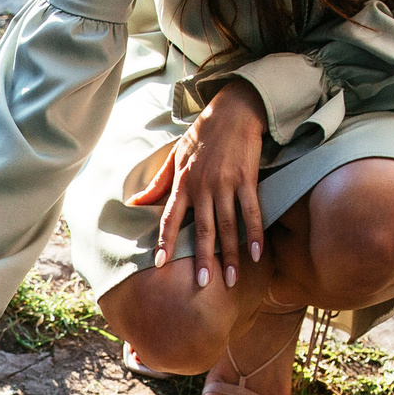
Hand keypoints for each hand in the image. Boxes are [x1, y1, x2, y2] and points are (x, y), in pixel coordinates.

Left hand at [134, 79, 266, 289]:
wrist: (233, 110)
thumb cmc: (202, 135)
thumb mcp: (176, 156)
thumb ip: (158, 183)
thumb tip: (136, 203)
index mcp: (183, 182)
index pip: (170, 217)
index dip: (166, 241)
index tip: (161, 264)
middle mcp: (203, 186)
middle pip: (203, 229)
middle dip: (203, 258)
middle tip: (203, 284)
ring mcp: (226, 183)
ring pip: (228, 226)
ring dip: (231, 255)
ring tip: (232, 279)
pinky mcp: (247, 179)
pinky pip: (252, 211)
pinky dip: (255, 234)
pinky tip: (257, 255)